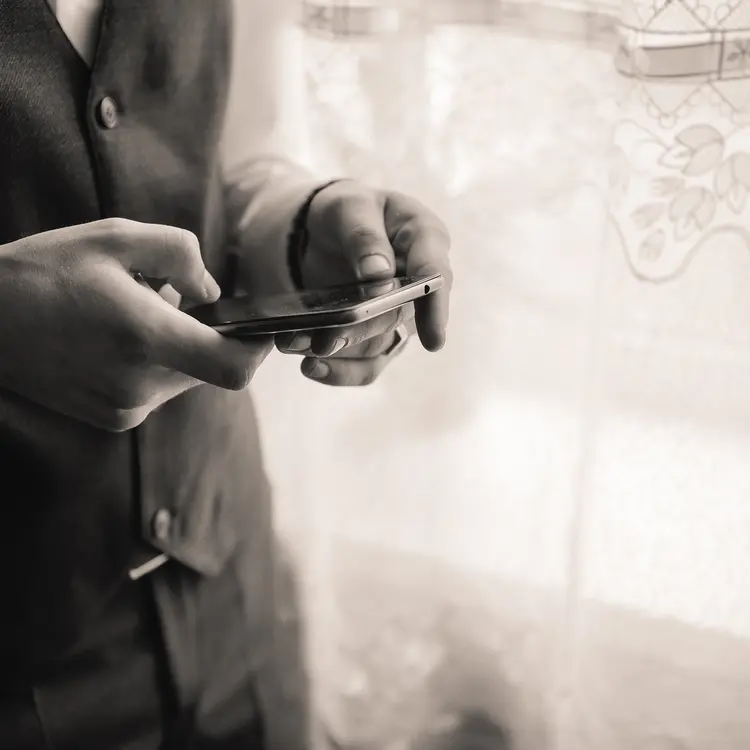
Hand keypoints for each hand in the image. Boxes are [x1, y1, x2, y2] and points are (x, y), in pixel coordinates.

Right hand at [0, 219, 272, 431]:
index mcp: (144, 338)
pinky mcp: (113, 419)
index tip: (259, 328)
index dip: (256, 349)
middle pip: (210, 367)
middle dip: (204, 333)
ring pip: (185, 377)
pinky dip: (153, 364)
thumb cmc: (44, 271)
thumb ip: (182, 254)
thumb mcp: (116, 236)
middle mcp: (139, 385)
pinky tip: (114, 340)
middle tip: (164, 298)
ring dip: (176, 347)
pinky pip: (158, 390)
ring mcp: (125, 409)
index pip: (233, 367)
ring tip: (128, 316)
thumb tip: (213, 293)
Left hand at [277, 181, 451, 385]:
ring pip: (378, 346)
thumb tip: (379, 273)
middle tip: (323, 341)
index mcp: (424, 238)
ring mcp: (398, 314)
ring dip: (337, 352)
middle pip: (396, 316)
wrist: (322, 230)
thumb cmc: (345, 211)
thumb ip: (363, 234)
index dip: (435, 308)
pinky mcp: (376, 336)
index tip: (433, 342)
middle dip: (359, 331)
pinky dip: (338, 371)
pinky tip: (310, 367)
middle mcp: (418, 282)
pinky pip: (365, 365)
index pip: (435, 275)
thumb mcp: (348, 205)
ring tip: (294, 346)